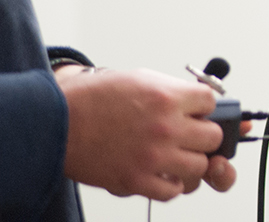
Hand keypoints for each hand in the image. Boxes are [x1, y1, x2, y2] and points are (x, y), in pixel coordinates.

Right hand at [58, 67, 227, 199]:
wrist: (56, 122)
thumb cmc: (93, 99)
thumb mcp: (139, 79)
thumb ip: (171, 90)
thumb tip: (195, 100)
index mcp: (167, 97)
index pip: (211, 103)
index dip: (204, 107)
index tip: (197, 111)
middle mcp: (166, 127)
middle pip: (212, 137)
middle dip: (203, 135)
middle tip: (190, 135)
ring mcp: (153, 157)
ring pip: (200, 167)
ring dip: (190, 161)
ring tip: (177, 156)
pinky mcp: (136, 181)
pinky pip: (173, 190)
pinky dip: (171, 184)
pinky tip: (163, 173)